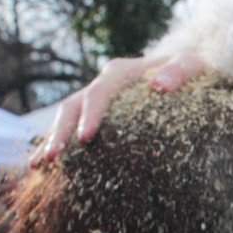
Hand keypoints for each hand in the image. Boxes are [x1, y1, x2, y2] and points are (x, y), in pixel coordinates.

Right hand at [29, 53, 210, 166]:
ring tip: (39, 166)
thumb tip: (159, 86)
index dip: (90, 115)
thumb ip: (179, 72)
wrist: (188, 69)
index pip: (99, 93)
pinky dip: (60, 143)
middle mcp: (105, 84)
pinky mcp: (100, 113)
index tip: (85, 139)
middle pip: (73, 106)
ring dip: (52, 139)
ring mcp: (99, 99)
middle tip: (51, 159)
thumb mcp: (193, 65)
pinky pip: (74, 126)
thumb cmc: (193, 69)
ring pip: (66, 117)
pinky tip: (50, 167)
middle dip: (60, 133)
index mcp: (122, 73)